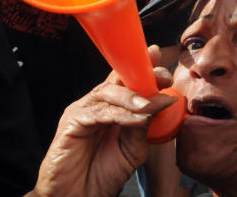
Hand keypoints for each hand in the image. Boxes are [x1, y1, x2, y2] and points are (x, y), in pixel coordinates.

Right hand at [30, 46, 175, 196]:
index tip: (162, 61)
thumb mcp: (133, 148)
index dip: (144, 68)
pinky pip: (98, 112)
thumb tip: (165, 100)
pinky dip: (119, 114)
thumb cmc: (102, 174)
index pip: (128, 81)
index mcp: (111, 108)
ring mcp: (82, 112)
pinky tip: (136, 118)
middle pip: (118, 81)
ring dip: (133, 97)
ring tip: (150, 104)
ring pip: (108, 93)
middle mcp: (96, 105)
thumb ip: (145, 124)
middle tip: (162, 78)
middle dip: (142, 76)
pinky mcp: (71, 123)